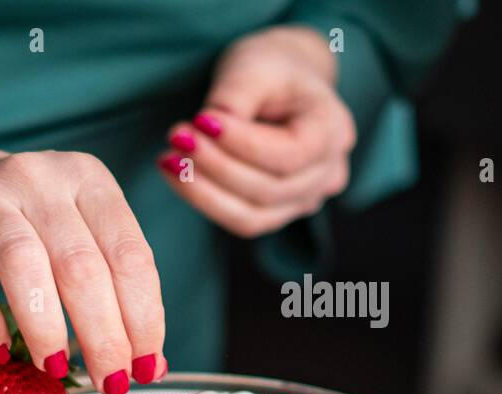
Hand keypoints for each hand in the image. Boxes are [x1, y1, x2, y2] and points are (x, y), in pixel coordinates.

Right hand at [0, 145, 165, 393]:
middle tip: (109, 381)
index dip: (143, 317)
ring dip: (46, 329)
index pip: (129, 254)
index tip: (146, 367)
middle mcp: (39, 179)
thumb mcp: (72, 232)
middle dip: (102, 335)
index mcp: (87, 178)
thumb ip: (109, 283)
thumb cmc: (20, 222)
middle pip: (80, 265)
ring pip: (23, 266)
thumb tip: (147, 363)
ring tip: (56, 368)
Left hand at [159, 26, 355, 237]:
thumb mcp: (255, 65)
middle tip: (176, 137)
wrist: (278, 85)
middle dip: (215, 165)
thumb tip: (205, 129)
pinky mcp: (275, 213)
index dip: (241, 144)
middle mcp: (326, 174)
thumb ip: (235, 96)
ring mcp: (304, 200)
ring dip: (203, 192)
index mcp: (333, 131)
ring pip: (251, 216)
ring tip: (167, 160)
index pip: (289, 154)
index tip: (200, 120)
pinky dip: (204, 201)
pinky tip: (175, 175)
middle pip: (269, 188)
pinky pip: (239, 220)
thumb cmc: (270, 70)